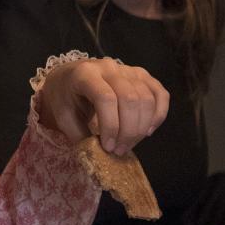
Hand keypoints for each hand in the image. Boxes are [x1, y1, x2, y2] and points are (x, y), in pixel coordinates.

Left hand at [36, 59, 168, 154]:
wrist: (69, 78)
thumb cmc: (64, 98)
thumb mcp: (63, 116)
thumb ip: (80, 135)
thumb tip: (100, 157)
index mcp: (85, 74)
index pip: (106, 98)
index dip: (110, 126)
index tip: (107, 147)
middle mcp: (109, 67)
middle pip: (130, 99)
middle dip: (128, 131)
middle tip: (119, 150)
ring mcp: (128, 69)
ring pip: (147, 98)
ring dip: (142, 128)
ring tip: (128, 145)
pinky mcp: (142, 75)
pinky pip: (160, 94)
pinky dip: (159, 115)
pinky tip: (147, 131)